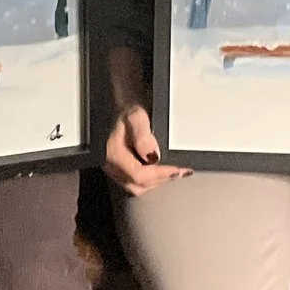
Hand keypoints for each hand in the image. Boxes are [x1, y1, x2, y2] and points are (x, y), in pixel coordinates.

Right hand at [102, 48, 186, 194]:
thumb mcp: (137, 116)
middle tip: (179, 172)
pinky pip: (131, 181)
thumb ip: (143, 136)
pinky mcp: (115, 167)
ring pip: (134, 186)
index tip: (178, 170)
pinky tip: (159, 171)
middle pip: (138, 185)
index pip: (139, 175)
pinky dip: (148, 180)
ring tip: (172, 173)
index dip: (160, 175)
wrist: (117, 103)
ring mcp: (112, 167)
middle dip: (159, 181)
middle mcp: (110, 164)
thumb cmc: (126, 108)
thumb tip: (153, 156)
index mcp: (114, 154)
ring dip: (154, 182)